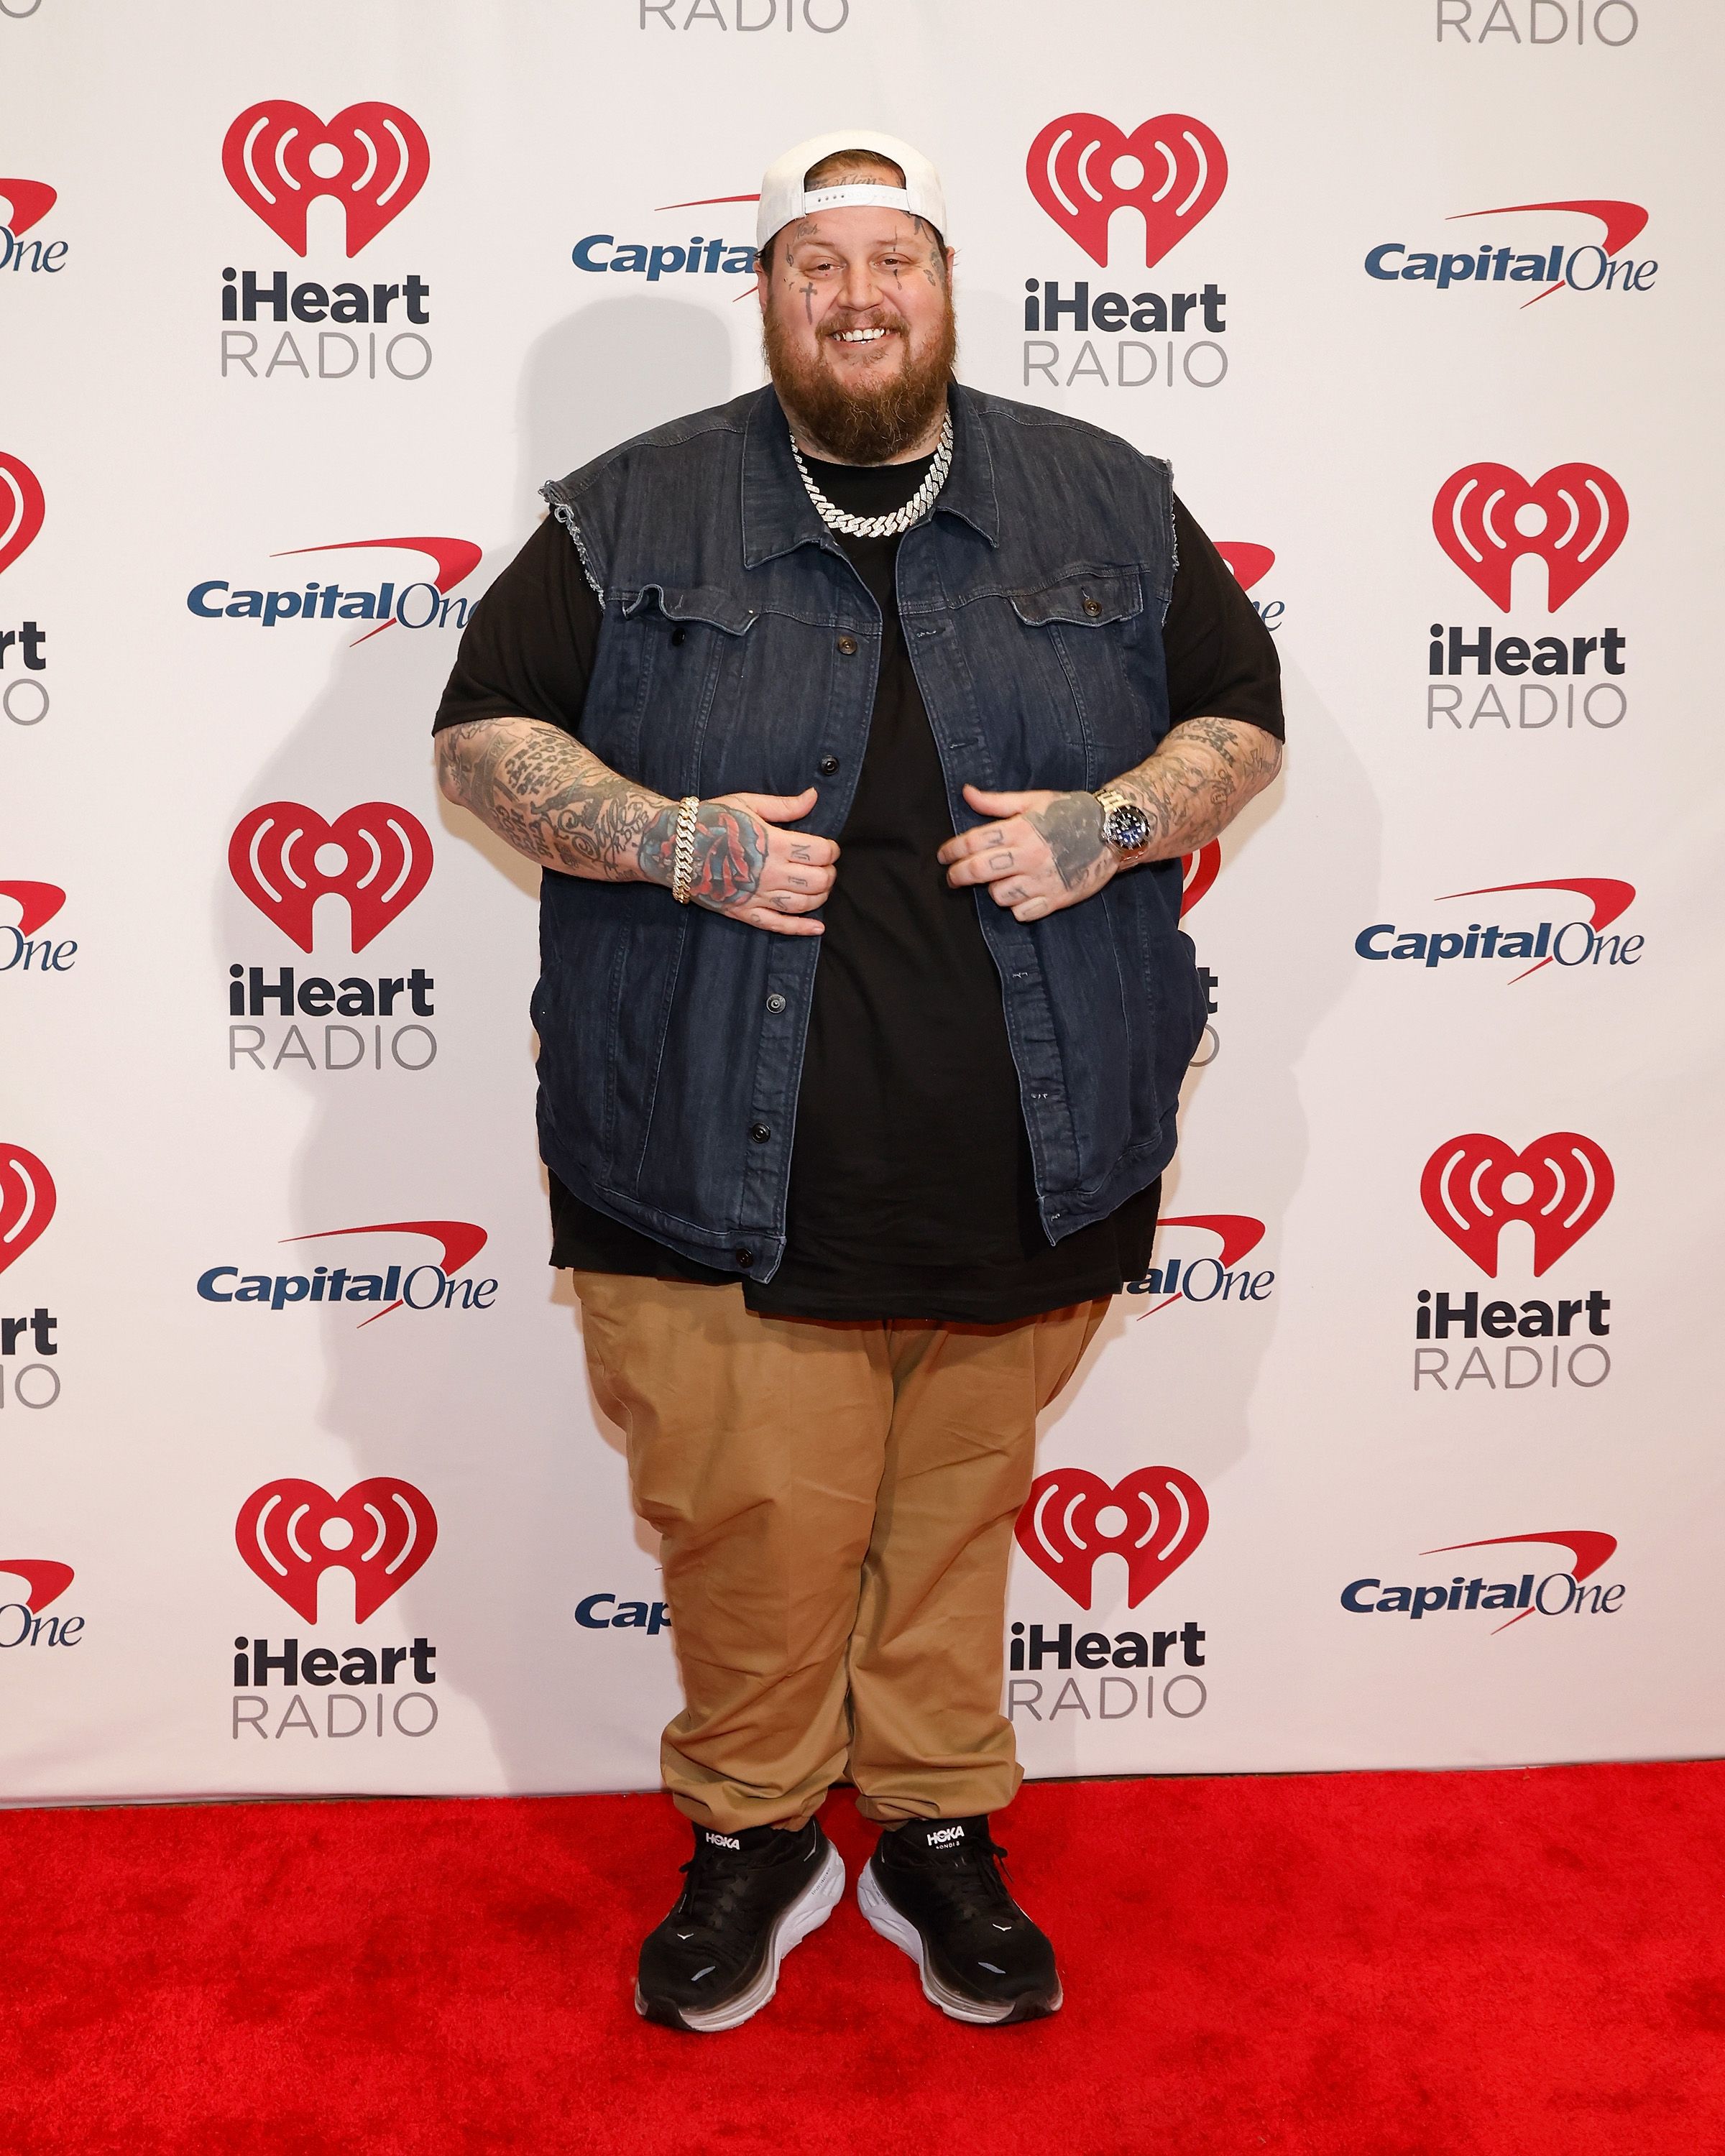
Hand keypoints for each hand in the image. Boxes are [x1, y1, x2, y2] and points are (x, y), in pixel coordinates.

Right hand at [646, 787, 838, 936]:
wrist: (673, 847)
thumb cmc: (710, 820)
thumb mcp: (747, 803)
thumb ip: (784, 805)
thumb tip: (813, 796)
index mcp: (771, 842)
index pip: (819, 851)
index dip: (831, 850)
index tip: (828, 847)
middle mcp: (768, 872)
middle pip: (817, 880)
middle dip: (829, 873)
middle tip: (825, 866)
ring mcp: (756, 896)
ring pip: (803, 904)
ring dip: (820, 896)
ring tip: (820, 886)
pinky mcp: (744, 913)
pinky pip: (778, 926)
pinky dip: (801, 929)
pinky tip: (817, 928)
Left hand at [937, 785, 1113, 922]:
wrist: (1113, 831)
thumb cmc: (1071, 812)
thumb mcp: (1034, 800)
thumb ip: (997, 802)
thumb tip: (966, 792)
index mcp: (1021, 828)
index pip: (973, 842)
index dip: (952, 850)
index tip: (943, 856)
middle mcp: (1029, 855)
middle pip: (978, 870)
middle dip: (958, 875)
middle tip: (953, 877)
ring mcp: (1042, 879)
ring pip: (998, 895)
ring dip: (993, 890)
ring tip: (998, 882)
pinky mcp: (1056, 899)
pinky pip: (1022, 913)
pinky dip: (1017, 907)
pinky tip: (1021, 895)